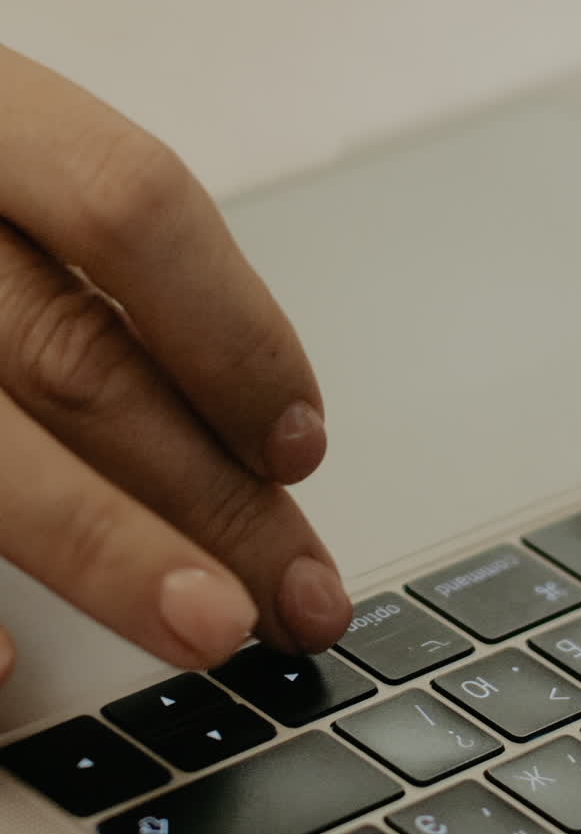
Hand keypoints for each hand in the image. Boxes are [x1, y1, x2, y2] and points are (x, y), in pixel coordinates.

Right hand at [0, 45, 351, 686]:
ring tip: (206, 625)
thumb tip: (251, 427)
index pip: (131, 207)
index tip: (298, 442)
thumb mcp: (12, 167)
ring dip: (106, 551)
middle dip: (205, 490)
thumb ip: (100, 265)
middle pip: (75, 356)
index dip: (232, 329)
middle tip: (298, 593)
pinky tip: (8, 666)